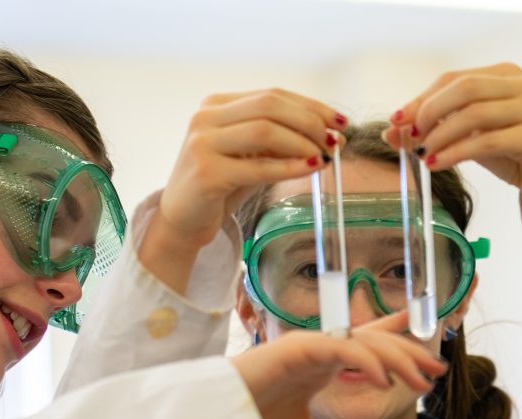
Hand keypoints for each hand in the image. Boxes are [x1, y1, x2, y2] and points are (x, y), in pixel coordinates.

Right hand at [143, 89, 346, 292]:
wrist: (181, 221)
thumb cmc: (221, 186)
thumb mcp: (251, 155)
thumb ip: (281, 141)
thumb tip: (331, 135)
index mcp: (217, 104)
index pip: (273, 94)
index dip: (311, 106)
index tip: (340, 121)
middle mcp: (205, 117)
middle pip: (270, 106)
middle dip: (310, 121)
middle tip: (334, 141)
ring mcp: (202, 143)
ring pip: (264, 130)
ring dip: (302, 143)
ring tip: (325, 157)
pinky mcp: (206, 172)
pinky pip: (257, 166)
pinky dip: (289, 166)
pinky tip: (311, 168)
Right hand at [230, 312, 445, 418]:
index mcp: (321, 365)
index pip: (365, 342)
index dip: (395, 336)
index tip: (426, 340)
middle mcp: (317, 351)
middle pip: (373, 341)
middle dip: (408, 352)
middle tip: (436, 370)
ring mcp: (308, 347)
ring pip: (364, 341)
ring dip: (397, 359)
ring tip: (421, 381)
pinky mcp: (296, 349)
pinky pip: (342, 348)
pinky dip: (367, 361)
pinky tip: (386, 380)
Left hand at [384, 63, 521, 233]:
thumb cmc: (514, 153)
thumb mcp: (470, 138)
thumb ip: (436, 130)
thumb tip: (392, 132)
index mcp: (505, 74)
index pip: (453, 79)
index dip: (421, 99)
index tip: (397, 121)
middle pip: (463, 88)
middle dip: (429, 113)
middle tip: (411, 138)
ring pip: (473, 113)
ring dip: (441, 136)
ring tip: (424, 156)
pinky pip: (487, 140)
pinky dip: (457, 152)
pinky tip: (439, 163)